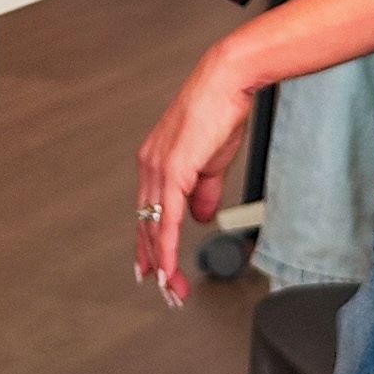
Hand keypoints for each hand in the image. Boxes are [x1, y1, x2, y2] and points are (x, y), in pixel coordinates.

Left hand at [134, 50, 256, 305]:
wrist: (226, 83)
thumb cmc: (219, 112)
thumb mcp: (211, 162)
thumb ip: (203, 192)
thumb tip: (200, 217)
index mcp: (155, 164)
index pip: (149, 214)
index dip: (150, 245)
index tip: (152, 270)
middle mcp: (149, 167)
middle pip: (147, 226)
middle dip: (155, 263)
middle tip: (166, 290)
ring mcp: (157, 169)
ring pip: (154, 228)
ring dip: (163, 263)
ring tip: (172, 289)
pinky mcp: (172, 171)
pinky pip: (167, 219)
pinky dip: (167, 248)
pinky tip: (168, 267)